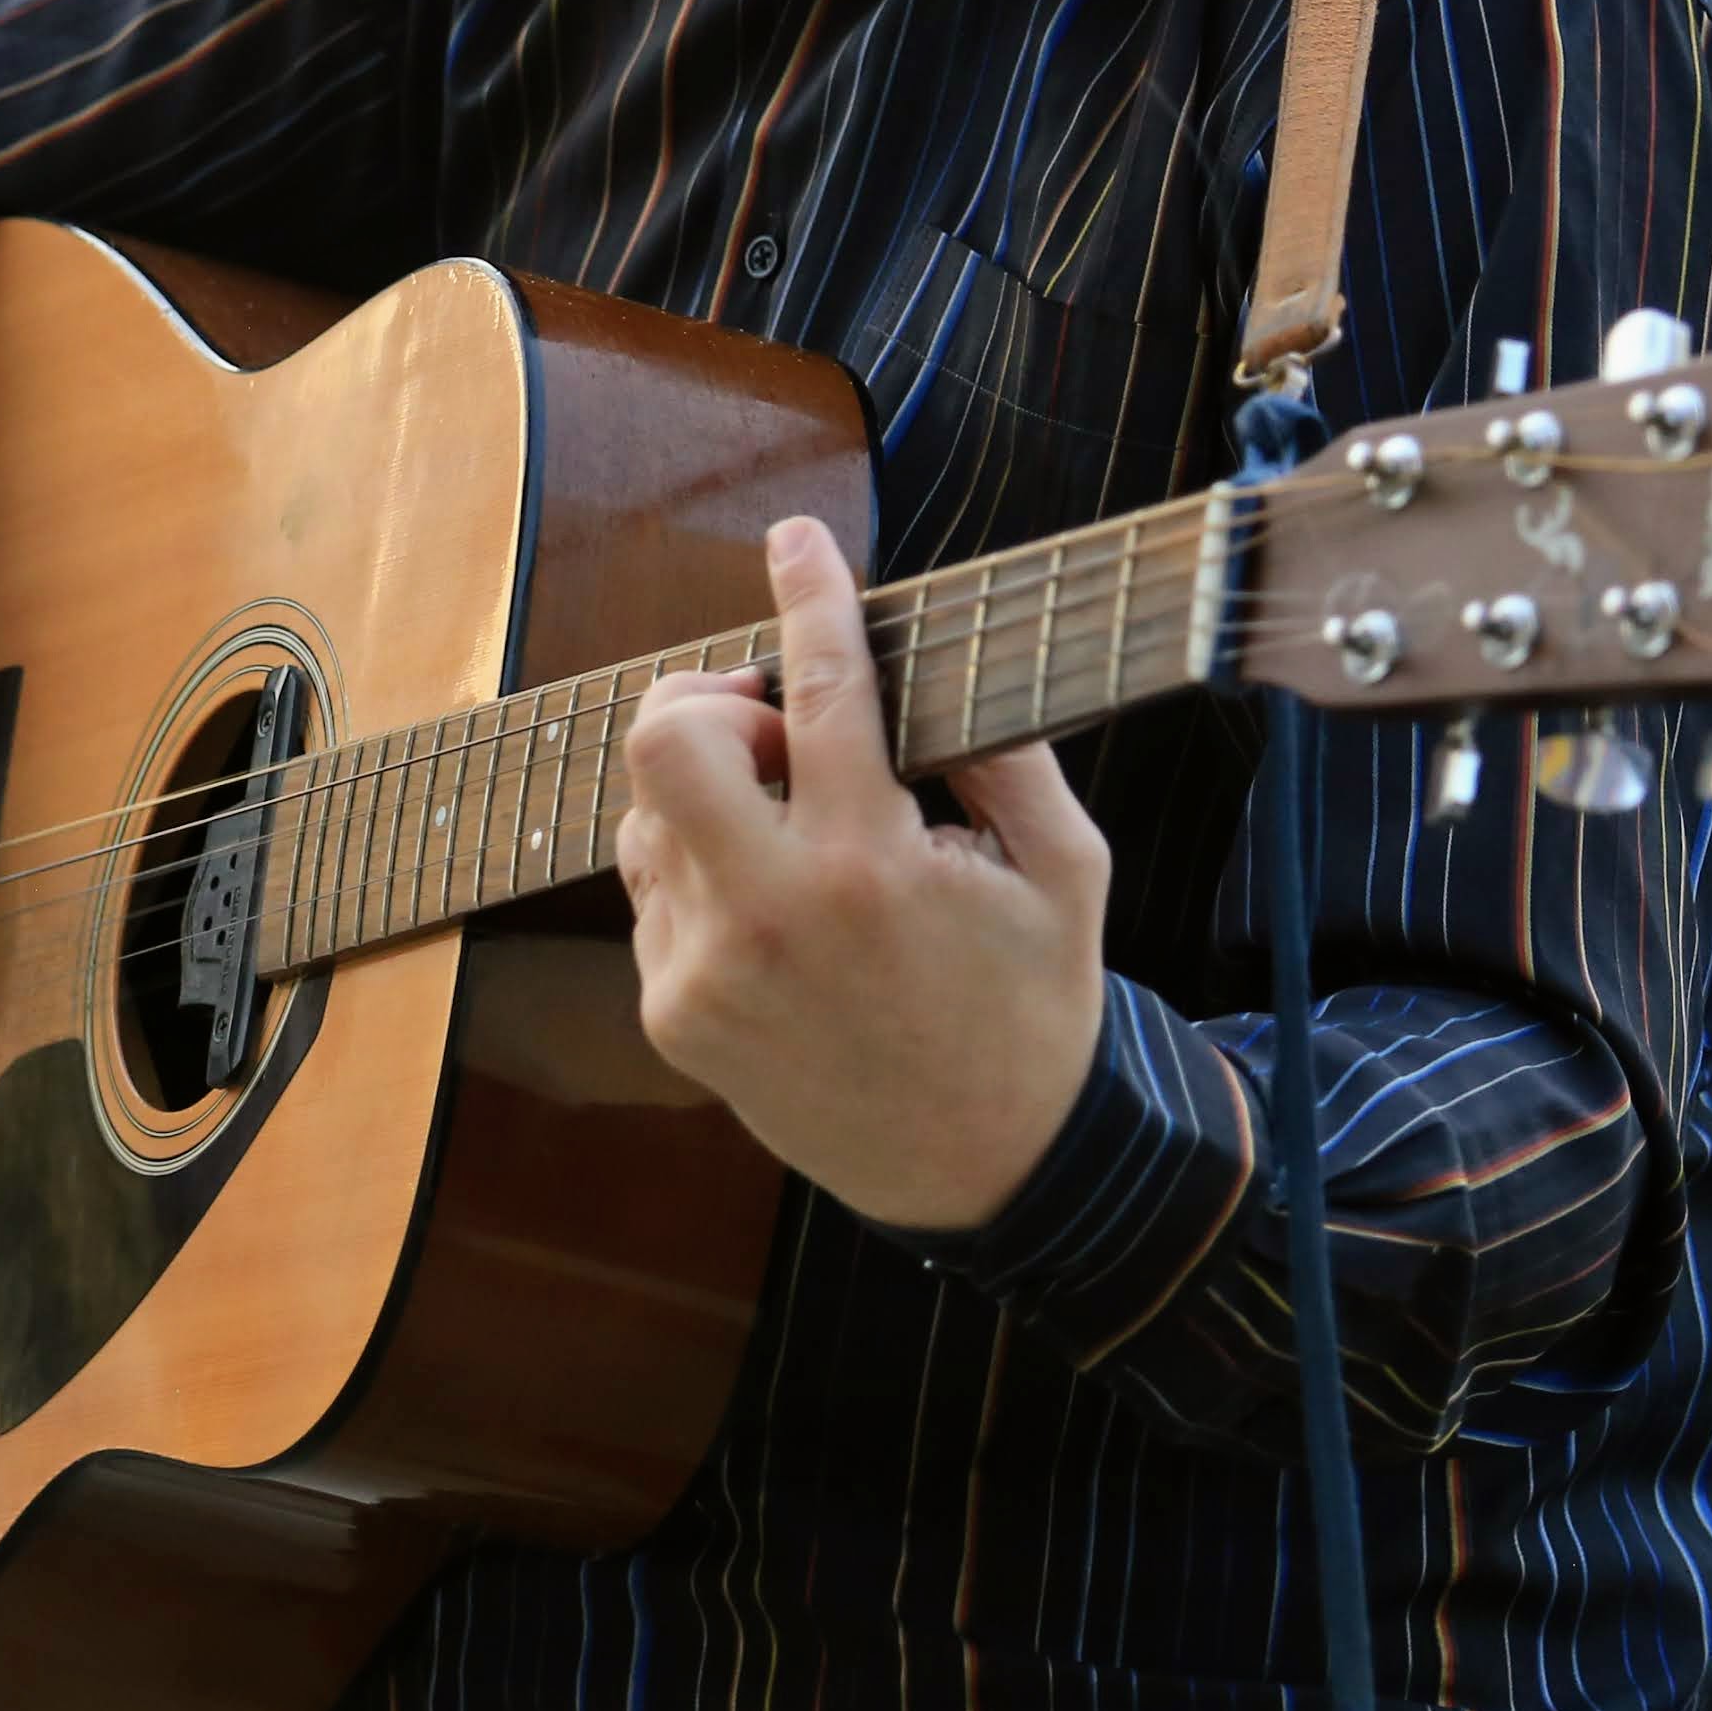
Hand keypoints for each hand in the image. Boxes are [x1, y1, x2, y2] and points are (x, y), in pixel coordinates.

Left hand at [616, 516, 1111, 1231]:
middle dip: (709, 699)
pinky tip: (780, 908)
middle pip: (662, 738)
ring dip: (709, 790)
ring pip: (646, 811)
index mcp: (873, 867)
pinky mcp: (672, 1012)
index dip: (809, 596)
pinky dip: (705, 868)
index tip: (797, 540)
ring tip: (792, 827)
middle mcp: (769, 914)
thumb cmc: (1032, 1007)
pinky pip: (653, 892)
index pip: (818, 692)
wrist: (982, 1170)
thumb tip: (940, 657)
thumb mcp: (1065, 871)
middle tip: (775, 726)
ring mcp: (705, 969)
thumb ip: (1009, 754)